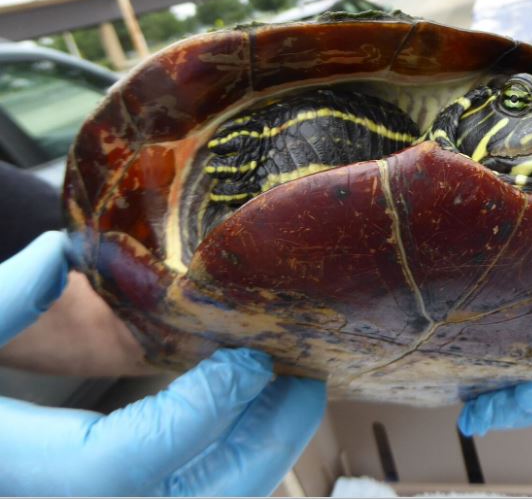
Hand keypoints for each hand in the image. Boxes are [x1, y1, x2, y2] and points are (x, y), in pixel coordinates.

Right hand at [0, 231, 326, 495]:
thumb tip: (57, 256)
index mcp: (16, 473)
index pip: (127, 465)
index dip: (200, 413)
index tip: (248, 358)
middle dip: (263, 445)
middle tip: (304, 380)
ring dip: (258, 459)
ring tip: (291, 394)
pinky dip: (230, 471)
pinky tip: (248, 421)